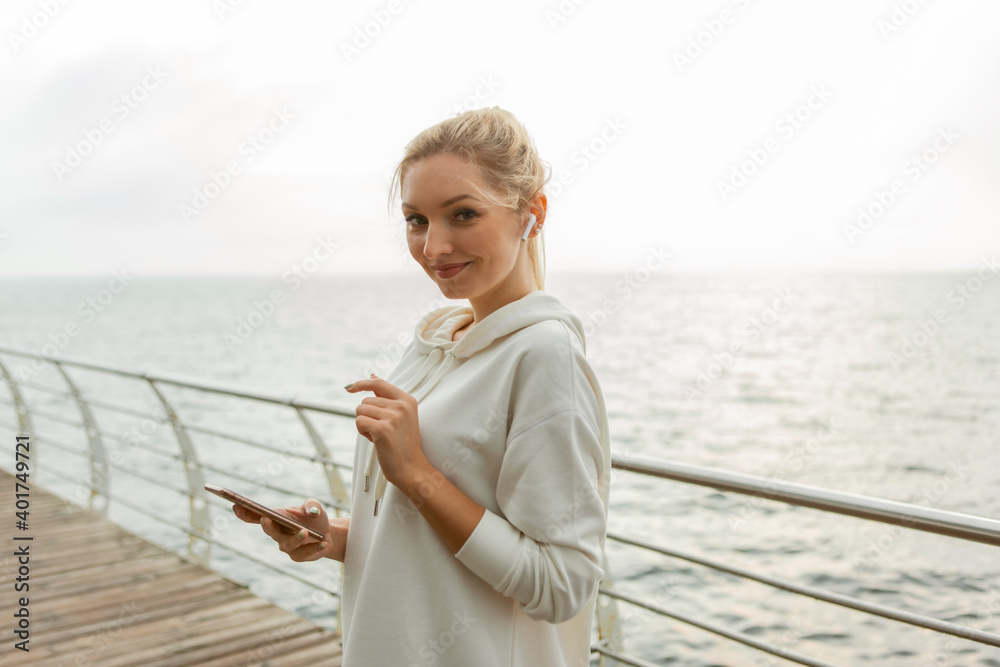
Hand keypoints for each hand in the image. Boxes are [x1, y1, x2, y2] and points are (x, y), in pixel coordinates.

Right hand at [232, 498, 348, 561]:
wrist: (328, 533)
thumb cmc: (315, 517)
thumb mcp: (315, 506)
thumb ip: (312, 504)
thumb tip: (312, 511)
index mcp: (277, 516)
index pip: (256, 515)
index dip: (244, 512)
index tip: (236, 505)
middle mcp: (277, 532)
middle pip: (268, 530)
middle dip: (266, 524)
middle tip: (266, 518)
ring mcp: (286, 546)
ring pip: (287, 544)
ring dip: (296, 538)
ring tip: (305, 532)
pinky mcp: (298, 556)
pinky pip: (304, 553)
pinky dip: (314, 547)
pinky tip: (323, 542)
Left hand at [346, 375, 429, 489]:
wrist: (412, 468)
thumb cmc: (403, 443)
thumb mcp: (401, 415)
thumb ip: (386, 397)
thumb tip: (372, 376)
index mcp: (407, 400)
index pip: (379, 383)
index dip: (361, 383)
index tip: (349, 388)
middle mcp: (401, 406)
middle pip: (366, 400)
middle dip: (367, 415)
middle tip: (382, 430)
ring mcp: (393, 417)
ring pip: (360, 410)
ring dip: (364, 424)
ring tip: (379, 435)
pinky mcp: (383, 429)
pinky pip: (359, 422)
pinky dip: (362, 431)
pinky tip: (375, 440)